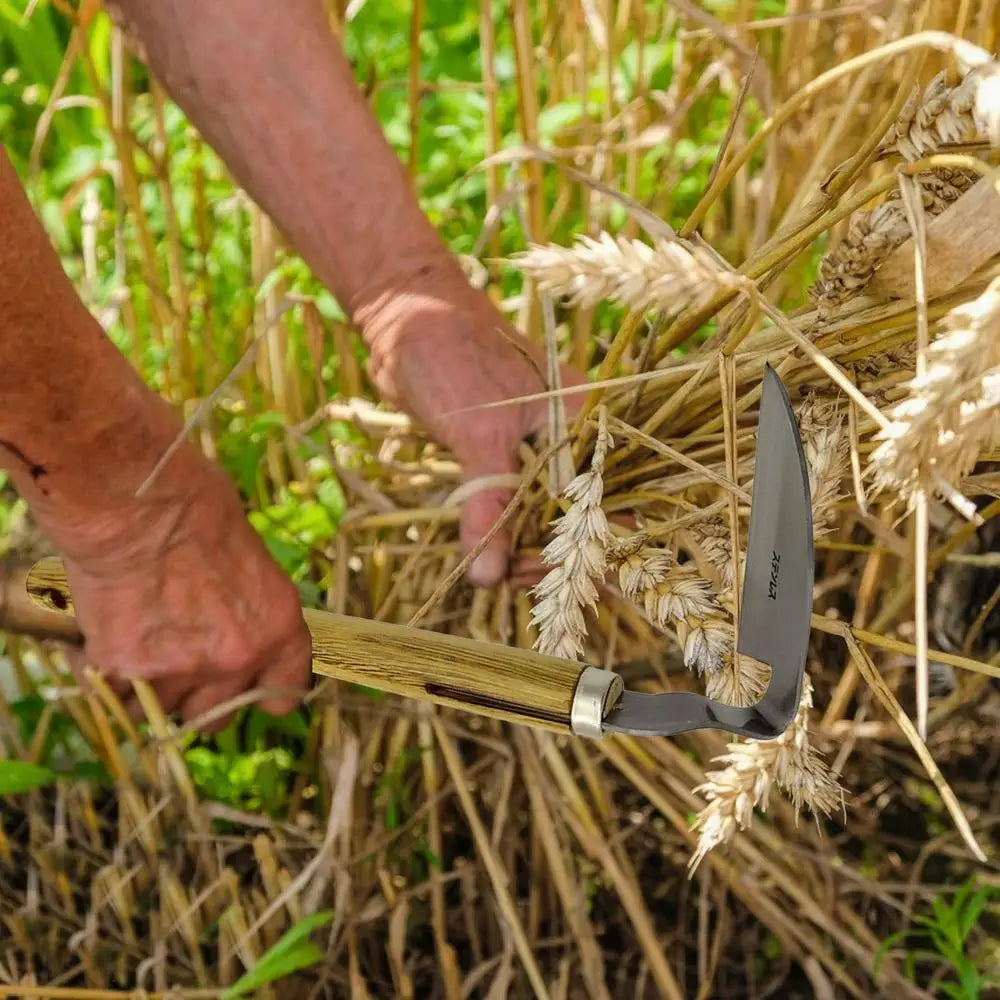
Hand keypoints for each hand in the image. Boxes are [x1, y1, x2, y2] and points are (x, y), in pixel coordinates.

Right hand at [36, 424, 311, 730]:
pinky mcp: (123, 670)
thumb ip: (245, 605)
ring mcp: (178, 670)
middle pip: (216, 716)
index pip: (283, 694)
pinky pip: (108, 694)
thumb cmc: (194, 504)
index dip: (259, 692)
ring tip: (131, 637)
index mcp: (278, 627)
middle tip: (174, 658)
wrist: (134, 500)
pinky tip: (95, 636)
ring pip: (158, 711)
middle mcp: (235, 658)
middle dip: (196, 695)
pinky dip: (98, 672)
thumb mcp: (248, 557)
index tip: (244, 685)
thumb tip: (231, 619)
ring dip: (145, 687)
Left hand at [359, 273, 585, 586]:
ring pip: (546, 516)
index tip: (552, 579)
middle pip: (579, 516)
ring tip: (494, 570)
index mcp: (587, 423)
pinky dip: (504, 534)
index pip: (607, 500)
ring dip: (524, 550)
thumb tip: (488, 576)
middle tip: (510, 577)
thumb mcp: (476, 436)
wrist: (406, 320)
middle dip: (552, 555)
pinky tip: (488, 556)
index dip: (588, 546)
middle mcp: (573, 439)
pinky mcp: (506, 458)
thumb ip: (489, 506)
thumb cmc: (450, 357)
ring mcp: (540, 449)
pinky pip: (517, 506)